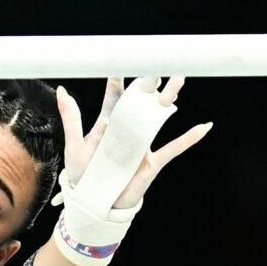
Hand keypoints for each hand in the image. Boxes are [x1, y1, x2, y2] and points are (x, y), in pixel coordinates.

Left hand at [55, 76, 212, 209]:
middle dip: (149, 83)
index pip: (115, 98)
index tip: (121, 62)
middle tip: (157, 64)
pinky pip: (174, 148)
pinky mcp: (152, 161)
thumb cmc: (83, 174)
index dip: (118, 82)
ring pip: (159, 117)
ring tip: (179, 80)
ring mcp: (142, 144)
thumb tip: (62, 91)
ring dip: (169, 99)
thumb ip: (71, 119)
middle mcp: (127, 130)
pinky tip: (204, 127)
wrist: (94, 202)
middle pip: (141, 102)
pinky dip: (189, 139)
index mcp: (108, 124)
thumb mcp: (74, 146)